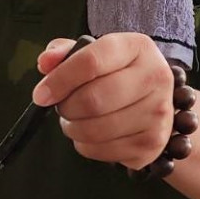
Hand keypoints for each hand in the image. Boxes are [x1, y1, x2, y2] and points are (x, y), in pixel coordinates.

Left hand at [32, 33, 175, 170]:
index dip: (59, 80)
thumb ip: (65, 53)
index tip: (41, 94)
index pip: (91, 62)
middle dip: (66, 108)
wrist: (155, 100)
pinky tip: (92, 133)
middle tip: (63, 106)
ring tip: (76, 119)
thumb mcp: (94, 53)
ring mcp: (157, 113)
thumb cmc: (117, 74)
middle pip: (92, 100)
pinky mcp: (152, 144)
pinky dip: (86, 145)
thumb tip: (46, 62)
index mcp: (138, 47)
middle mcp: (155, 77)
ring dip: (73, 128)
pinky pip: (101, 151)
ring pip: (95, 130)